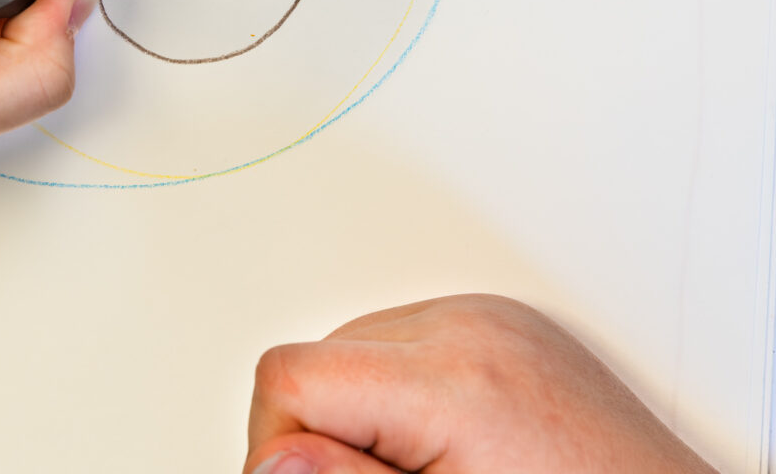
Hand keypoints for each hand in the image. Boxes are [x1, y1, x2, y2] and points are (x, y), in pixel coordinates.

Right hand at [244, 294, 715, 473]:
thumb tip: (272, 460)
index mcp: (455, 376)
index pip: (292, 374)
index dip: (278, 445)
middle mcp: (472, 325)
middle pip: (321, 357)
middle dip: (325, 431)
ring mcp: (492, 317)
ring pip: (358, 346)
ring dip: (362, 410)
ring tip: (419, 467)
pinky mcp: (503, 322)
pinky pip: (407, 339)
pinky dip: (403, 391)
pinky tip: (442, 441)